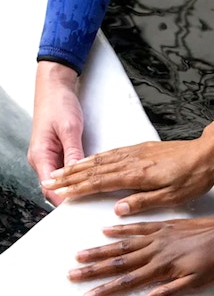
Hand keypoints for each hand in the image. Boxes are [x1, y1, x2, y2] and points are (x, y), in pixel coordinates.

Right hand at [29, 62, 82, 204]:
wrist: (54, 87)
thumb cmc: (58, 103)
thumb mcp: (69, 128)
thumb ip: (73, 152)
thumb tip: (78, 174)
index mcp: (40, 155)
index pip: (50, 188)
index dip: (65, 200)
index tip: (80, 208)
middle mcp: (42, 159)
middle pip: (55, 188)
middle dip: (71, 198)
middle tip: (90, 207)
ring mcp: (49, 157)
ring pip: (62, 181)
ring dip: (75, 188)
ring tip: (91, 199)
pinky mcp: (58, 153)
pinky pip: (66, 171)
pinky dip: (77, 177)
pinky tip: (88, 182)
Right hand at [42, 139, 213, 214]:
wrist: (208, 153)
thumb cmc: (193, 178)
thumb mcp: (172, 197)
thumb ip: (143, 202)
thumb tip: (118, 210)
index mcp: (138, 175)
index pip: (101, 182)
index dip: (79, 187)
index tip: (61, 192)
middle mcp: (133, 161)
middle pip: (95, 169)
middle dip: (71, 175)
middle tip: (51, 180)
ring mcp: (137, 152)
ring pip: (101, 159)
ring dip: (80, 165)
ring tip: (63, 170)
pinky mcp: (142, 148)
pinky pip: (113, 152)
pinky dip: (97, 157)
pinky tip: (90, 160)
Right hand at [68, 215, 213, 295]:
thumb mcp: (197, 283)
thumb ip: (170, 292)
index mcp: (162, 268)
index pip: (128, 282)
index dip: (106, 290)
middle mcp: (155, 252)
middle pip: (118, 263)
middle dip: (93, 271)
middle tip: (71, 274)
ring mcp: (158, 237)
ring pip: (122, 244)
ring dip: (100, 250)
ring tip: (80, 254)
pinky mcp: (164, 226)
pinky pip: (138, 227)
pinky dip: (121, 229)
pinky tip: (106, 229)